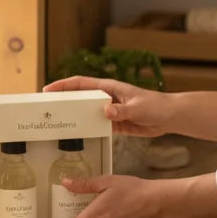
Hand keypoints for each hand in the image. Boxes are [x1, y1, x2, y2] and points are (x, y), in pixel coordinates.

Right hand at [43, 76, 174, 137]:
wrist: (170, 117)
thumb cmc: (155, 105)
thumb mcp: (137, 107)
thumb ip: (121, 110)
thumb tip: (105, 110)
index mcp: (109, 87)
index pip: (81, 83)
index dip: (63, 85)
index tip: (48, 90)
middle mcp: (106, 97)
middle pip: (79, 97)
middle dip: (63, 100)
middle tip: (47, 108)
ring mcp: (109, 110)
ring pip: (86, 111)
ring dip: (73, 115)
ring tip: (57, 122)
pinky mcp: (115, 123)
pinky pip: (96, 125)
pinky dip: (87, 128)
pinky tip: (78, 134)